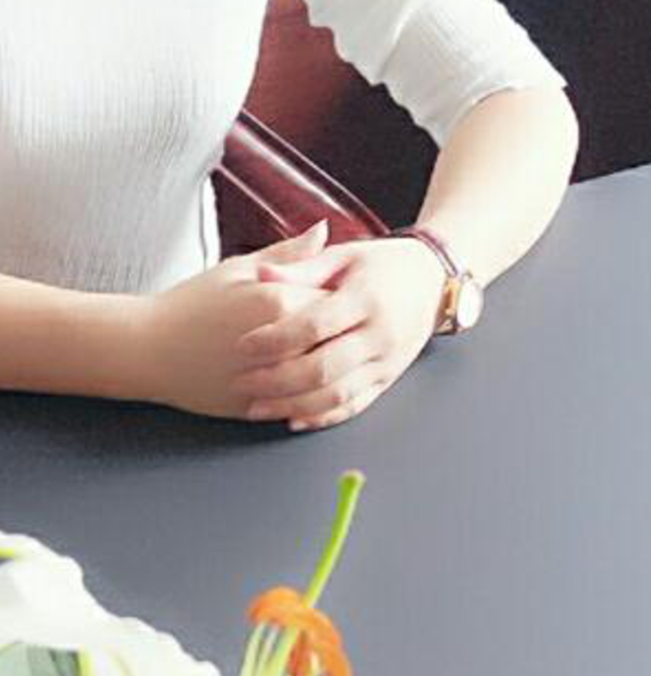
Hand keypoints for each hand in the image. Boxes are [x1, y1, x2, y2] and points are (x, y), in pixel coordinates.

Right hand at [131, 222, 334, 417]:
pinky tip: (306, 378)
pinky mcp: (265, 407)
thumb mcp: (237, 269)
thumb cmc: (190, 304)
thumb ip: (287, 253)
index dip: (340, 293)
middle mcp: (283, 342)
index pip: (337, 297)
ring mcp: (274, 380)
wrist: (150, 349)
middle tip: (337, 322)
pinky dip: (314, 392)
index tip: (337, 291)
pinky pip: (307, 402)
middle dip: (341, 331)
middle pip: (338, 337)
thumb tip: (324, 230)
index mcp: (279, 301)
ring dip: (332, 364)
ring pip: (327, 374)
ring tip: (321, 350)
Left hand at [229, 235, 445, 430]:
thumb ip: (302, 267)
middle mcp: (380, 335)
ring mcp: (387, 362)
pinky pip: (356, 406)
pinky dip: (323, 417)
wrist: (434, 281)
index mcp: (366, 299)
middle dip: (278, 380)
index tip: (242, 344)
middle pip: (324, 368)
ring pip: (338, 395)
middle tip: (242, 382)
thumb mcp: (344, 255)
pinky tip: (293, 419)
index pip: (315, 325)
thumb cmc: (381, 264)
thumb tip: (262, 274)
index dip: (276, 338)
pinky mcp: (389, 379)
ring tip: (257, 407)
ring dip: (295, 406)